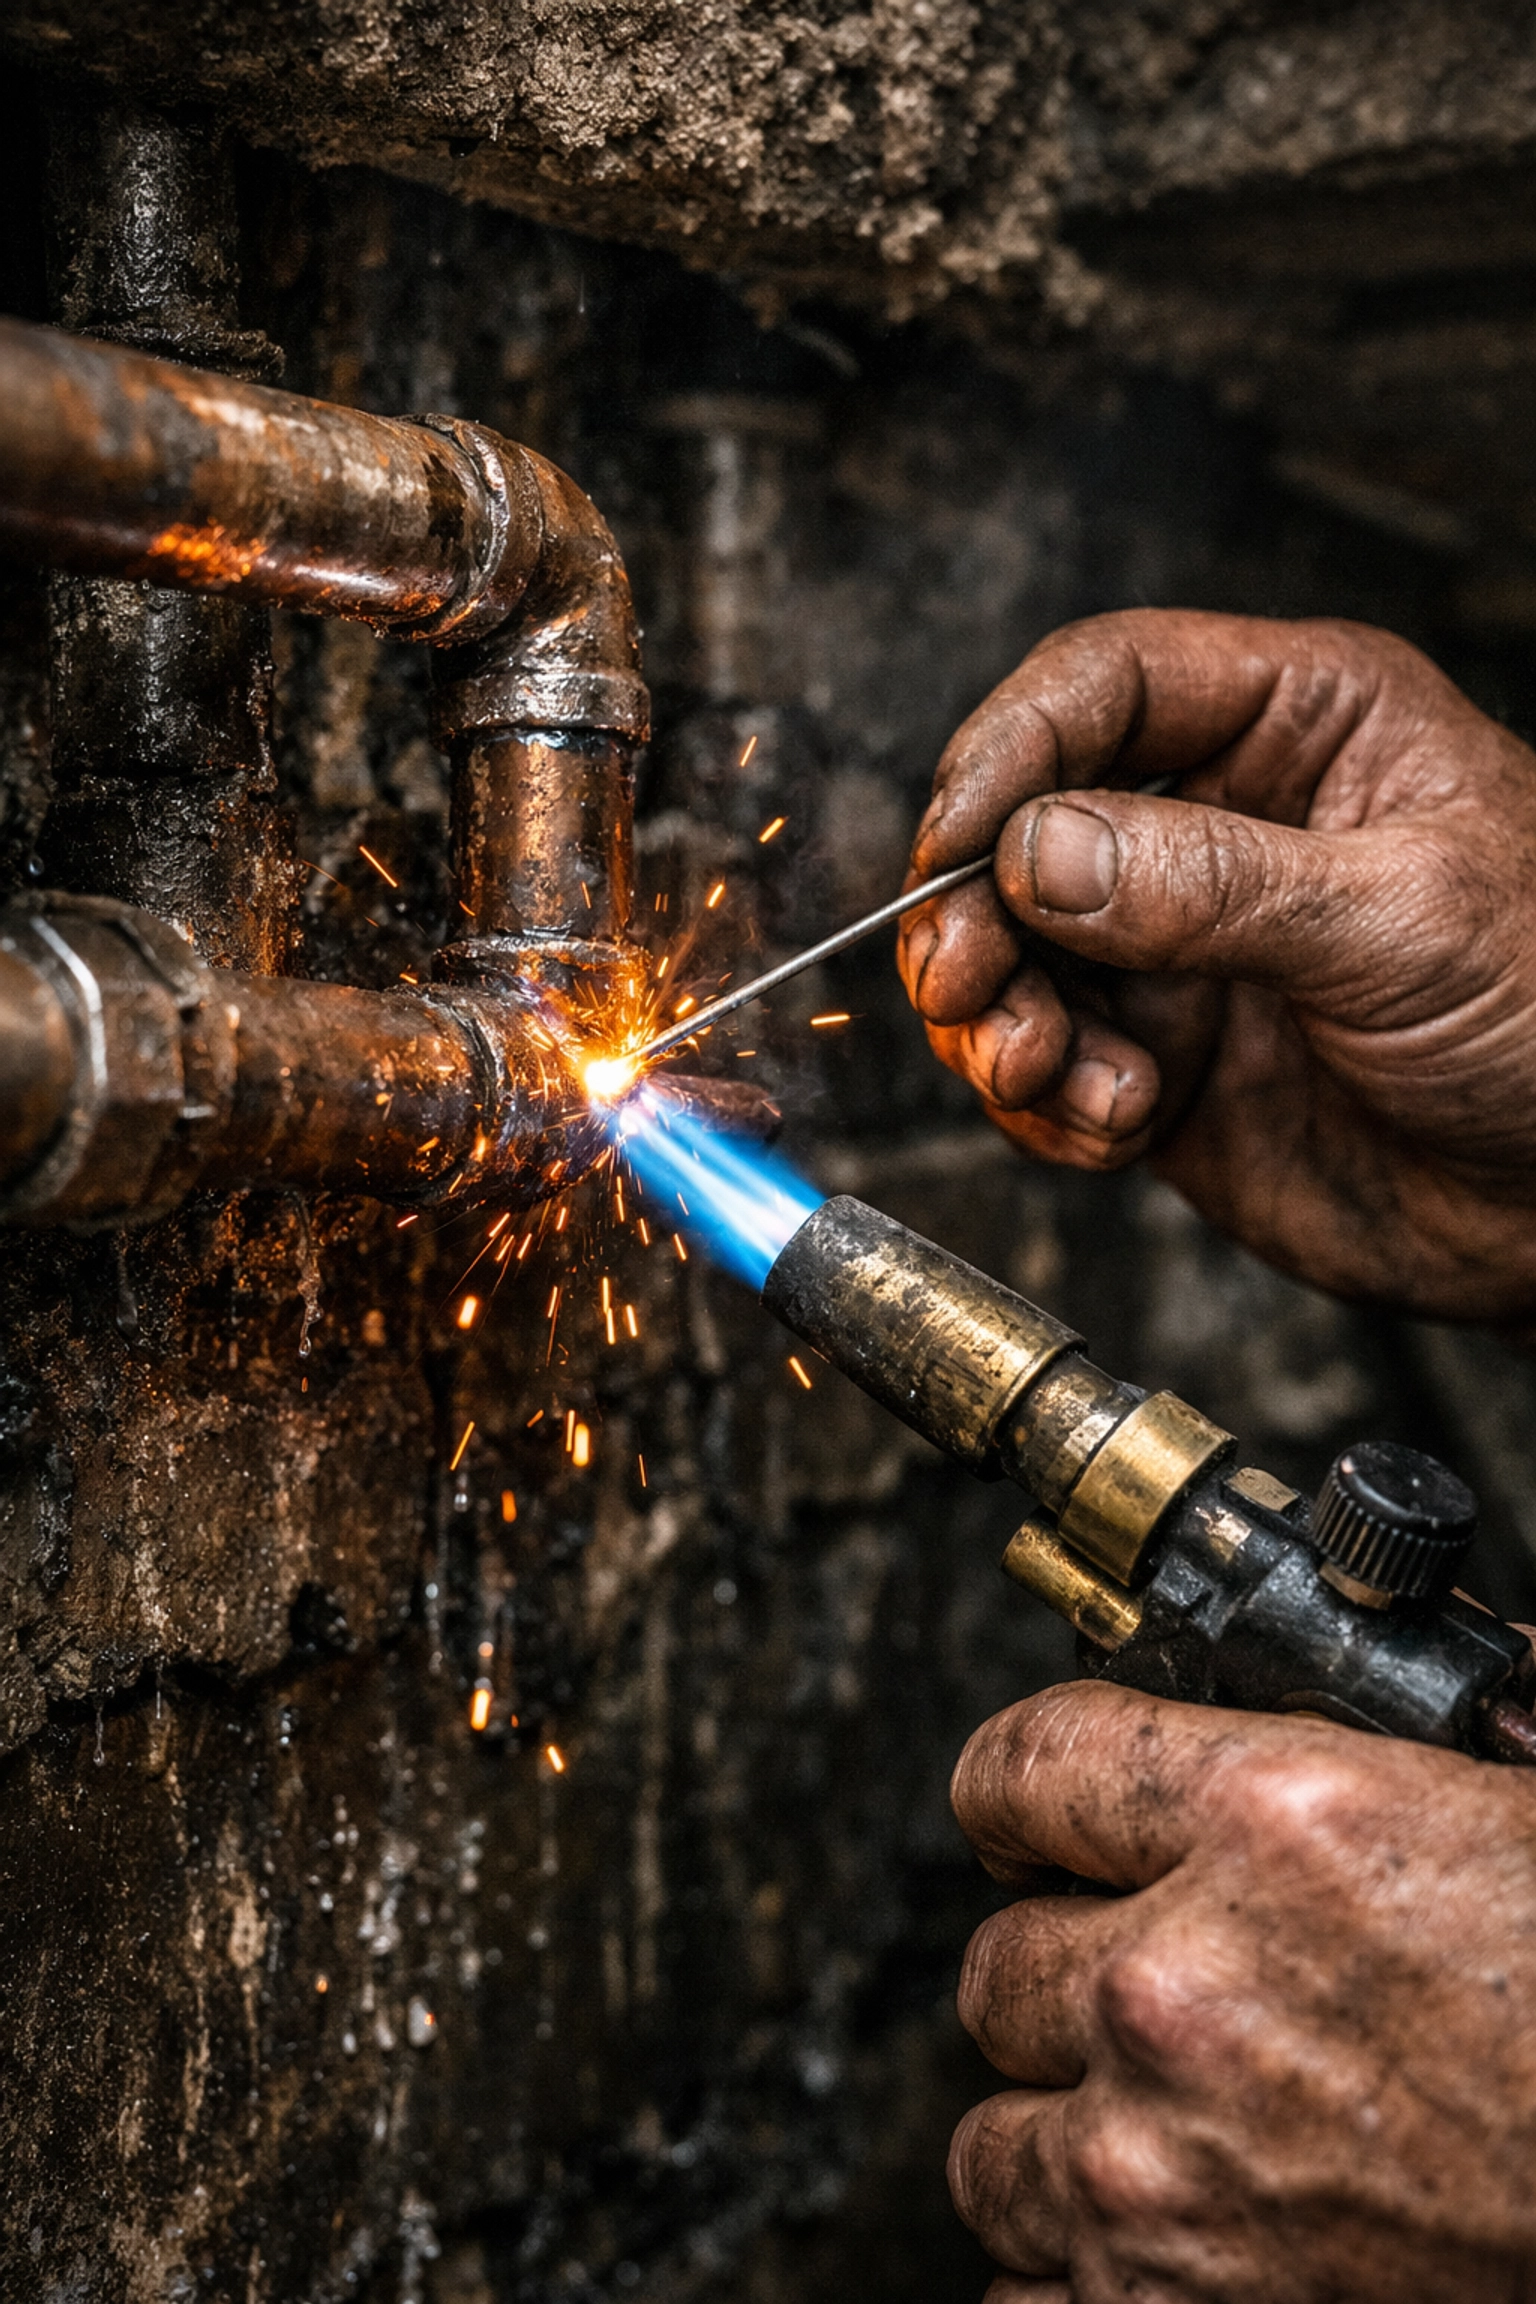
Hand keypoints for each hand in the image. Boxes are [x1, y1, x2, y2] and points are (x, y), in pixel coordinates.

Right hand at [899, 609, 1535, 1319]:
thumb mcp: (1401, 923)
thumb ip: (1212, 883)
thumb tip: (1038, 850)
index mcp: (1301, 725)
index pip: (1103, 684)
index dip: (1010, 751)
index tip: (956, 845)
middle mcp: (1223, 823)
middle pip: (1025, 825)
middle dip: (975, 912)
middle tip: (963, 987)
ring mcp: (1182, 948)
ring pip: (1014, 954)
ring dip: (1000, 1020)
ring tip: (1044, 1070)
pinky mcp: (1161, 1061)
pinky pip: (1045, 1068)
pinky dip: (1044, 1104)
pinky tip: (1113, 1125)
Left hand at [948, 1682, 1535, 2301]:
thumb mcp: (1524, 1812)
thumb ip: (1421, 1742)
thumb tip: (1412, 1674)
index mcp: (1272, 1828)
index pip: (1022, 1764)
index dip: (1023, 1794)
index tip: (1033, 1825)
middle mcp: (1183, 1991)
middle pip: (998, 1963)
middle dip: (1067, 1980)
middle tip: (1149, 2001)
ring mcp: (1158, 2170)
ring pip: (993, 2139)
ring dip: (1064, 2135)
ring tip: (1165, 2132)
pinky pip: (1025, 2292)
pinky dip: (1084, 2279)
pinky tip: (1168, 2247)